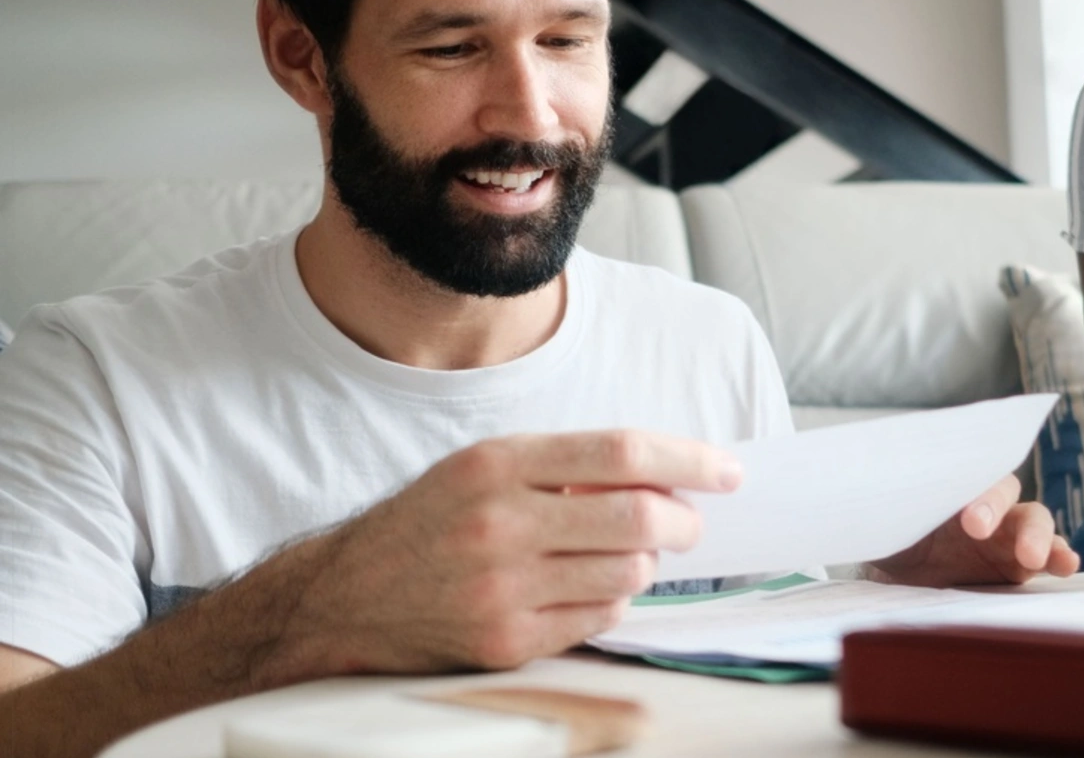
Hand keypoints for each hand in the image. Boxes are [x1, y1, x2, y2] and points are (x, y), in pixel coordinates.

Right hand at [278, 431, 741, 674]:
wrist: (345, 596)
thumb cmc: (431, 523)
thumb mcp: (484, 467)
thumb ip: (566, 466)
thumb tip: (665, 477)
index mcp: (497, 464)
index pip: (620, 452)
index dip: (687, 460)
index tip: (727, 471)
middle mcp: (499, 523)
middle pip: (637, 519)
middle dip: (683, 523)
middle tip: (688, 524)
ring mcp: (502, 588)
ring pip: (628, 573)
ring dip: (645, 564)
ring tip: (620, 555)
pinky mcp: (505, 641)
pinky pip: (600, 618)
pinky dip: (611, 600)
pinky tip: (585, 587)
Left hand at [864, 475, 1079, 586]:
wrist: (897, 572)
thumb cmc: (893, 531)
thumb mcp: (884, 518)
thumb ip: (887, 507)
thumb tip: (860, 498)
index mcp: (954, 480)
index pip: (972, 475)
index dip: (978, 496)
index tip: (969, 522)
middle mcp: (985, 500)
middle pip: (1006, 494)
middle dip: (1002, 514)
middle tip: (987, 537)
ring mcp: (1005, 532)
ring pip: (1035, 525)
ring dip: (1044, 539)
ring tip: (1052, 560)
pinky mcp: (1015, 564)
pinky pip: (1043, 558)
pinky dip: (1057, 559)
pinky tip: (1067, 567)